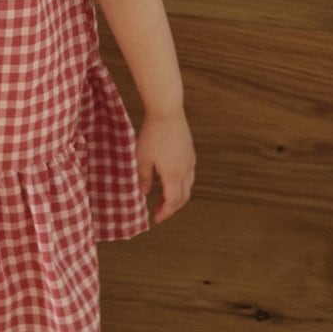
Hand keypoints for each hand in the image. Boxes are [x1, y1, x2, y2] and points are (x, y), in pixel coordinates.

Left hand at [136, 109, 195, 223]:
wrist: (167, 112)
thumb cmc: (152, 134)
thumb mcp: (142, 158)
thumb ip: (143, 178)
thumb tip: (144, 193)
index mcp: (173, 175)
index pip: (172, 202)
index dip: (165, 213)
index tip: (156, 219)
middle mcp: (185, 171)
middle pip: (183, 197)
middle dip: (171, 207)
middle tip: (159, 211)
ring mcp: (190, 161)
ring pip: (188, 187)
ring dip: (178, 196)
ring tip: (165, 198)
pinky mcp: (190, 153)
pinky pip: (189, 175)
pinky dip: (182, 184)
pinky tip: (172, 180)